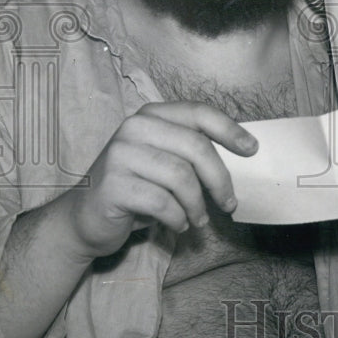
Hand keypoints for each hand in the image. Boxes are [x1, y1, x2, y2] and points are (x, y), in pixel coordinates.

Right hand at [68, 102, 257, 259]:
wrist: (84, 218)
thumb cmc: (135, 189)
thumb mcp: (164, 161)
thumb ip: (191, 152)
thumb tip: (243, 154)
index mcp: (151, 115)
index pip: (198, 113)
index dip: (229, 129)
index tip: (252, 150)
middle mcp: (134, 128)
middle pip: (195, 147)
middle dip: (219, 179)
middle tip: (229, 204)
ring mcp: (120, 154)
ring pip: (181, 177)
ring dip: (197, 205)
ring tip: (198, 220)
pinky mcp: (112, 185)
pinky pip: (162, 202)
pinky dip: (177, 218)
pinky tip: (177, 224)